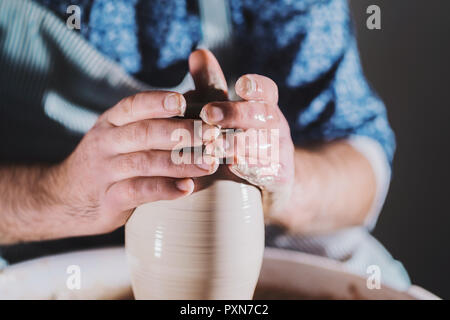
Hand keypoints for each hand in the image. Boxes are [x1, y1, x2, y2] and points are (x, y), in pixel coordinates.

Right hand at [45, 90, 219, 237]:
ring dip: (180, 162)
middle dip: (181, 132)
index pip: (134, 105)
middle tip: (212, 135)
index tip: (185, 101)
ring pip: (145, 162)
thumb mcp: (121, 134)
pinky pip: (138, 191)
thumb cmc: (110, 160)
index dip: (159, 102)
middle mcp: (107, 142)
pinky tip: (187, 188)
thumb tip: (197, 95)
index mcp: (113, 122)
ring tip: (210, 164)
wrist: (67, 197)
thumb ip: (153, 120)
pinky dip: (163, 189)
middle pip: (145, 132)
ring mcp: (106, 171)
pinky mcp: (109, 199)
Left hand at [189, 50, 294, 218]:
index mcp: (264, 108)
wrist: (272, 183)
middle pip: (265, 115)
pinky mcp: (279, 178)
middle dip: (237, 113)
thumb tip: (197, 53)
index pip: (267, 91)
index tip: (240, 84)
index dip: (256, 86)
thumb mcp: (229, 114)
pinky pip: (267, 171)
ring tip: (213, 143)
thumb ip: (213, 87)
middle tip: (208, 113)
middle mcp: (276, 128)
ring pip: (265, 144)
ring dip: (238, 142)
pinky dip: (248, 168)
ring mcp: (280, 153)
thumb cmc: (243, 142)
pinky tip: (230, 167)